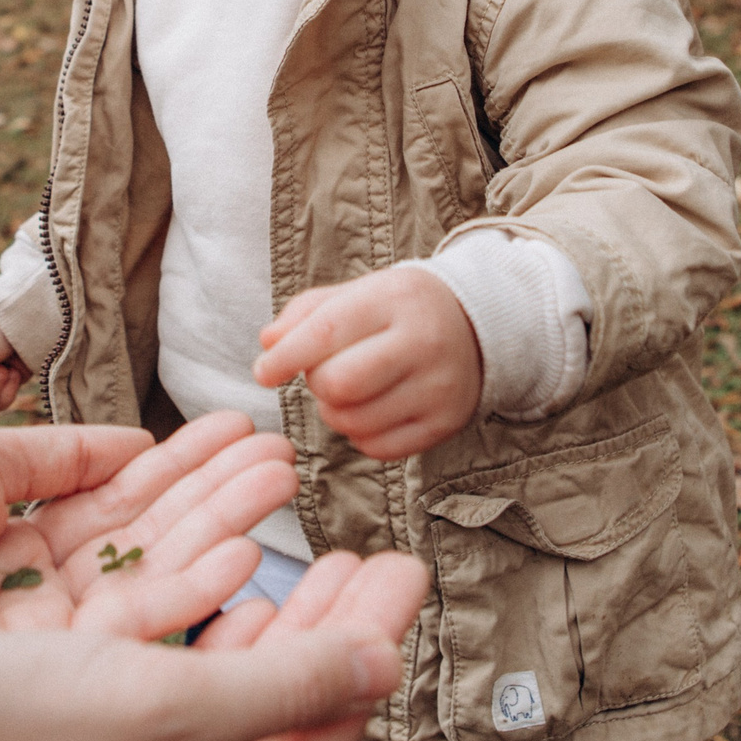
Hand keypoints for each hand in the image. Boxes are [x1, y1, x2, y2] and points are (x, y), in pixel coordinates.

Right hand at [0, 550, 431, 740]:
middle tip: (372, 551)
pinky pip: (163, 663)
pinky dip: (196, 604)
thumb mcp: (164, 712)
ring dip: (265, 594)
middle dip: (328, 615)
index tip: (403, 565)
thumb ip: (286, 686)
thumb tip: (386, 666)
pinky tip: (213, 567)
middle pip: (282, 696)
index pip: (324, 722)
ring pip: (223, 672)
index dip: (370, 637)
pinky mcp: (74, 736)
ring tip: (302, 535)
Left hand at [253, 266, 482, 460]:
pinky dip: (360, 435)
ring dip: (335, 412)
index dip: (285, 357)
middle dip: (316, 384)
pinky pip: (379, 448)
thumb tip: (268, 344)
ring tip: (349, 391)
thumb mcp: (358, 292)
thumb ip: (306, 313)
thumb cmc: (399, 309)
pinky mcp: (446, 423)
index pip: (327, 331)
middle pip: (339, 384)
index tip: (263, 372)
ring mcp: (439, 387)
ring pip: (355, 422)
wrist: (477, 326)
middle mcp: (423, 342)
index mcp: (395, 299)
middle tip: (324, 373)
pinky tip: (370, 410)